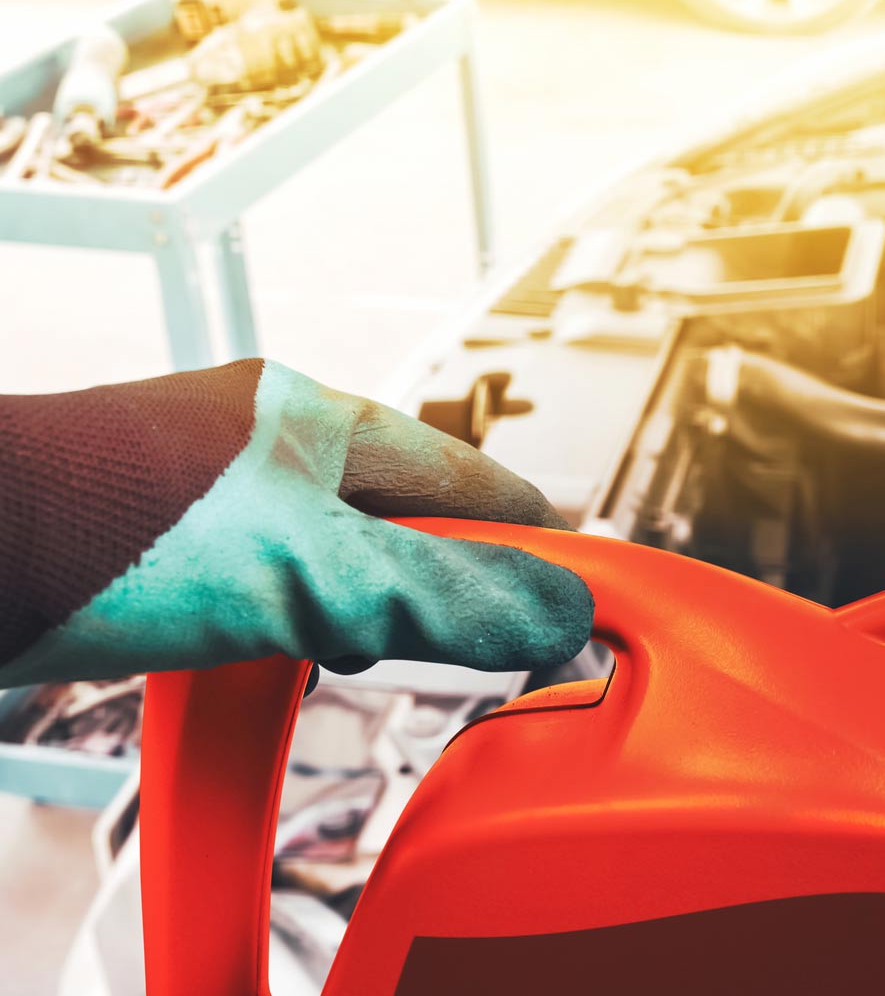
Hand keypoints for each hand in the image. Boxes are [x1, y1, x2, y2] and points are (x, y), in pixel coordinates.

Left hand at [0, 360, 592, 686]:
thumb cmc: (113, 529)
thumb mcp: (315, 570)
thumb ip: (445, 595)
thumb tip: (562, 611)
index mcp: (317, 418)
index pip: (462, 471)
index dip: (527, 525)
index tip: (578, 569)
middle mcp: (269, 446)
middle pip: (402, 514)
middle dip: (447, 575)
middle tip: (493, 629)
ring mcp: (216, 495)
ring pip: (334, 556)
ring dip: (368, 609)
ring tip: (387, 653)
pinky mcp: (169, 548)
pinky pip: (270, 586)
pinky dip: (298, 627)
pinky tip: (290, 660)